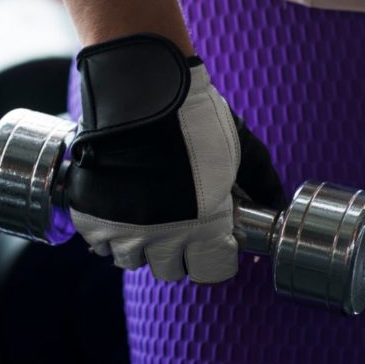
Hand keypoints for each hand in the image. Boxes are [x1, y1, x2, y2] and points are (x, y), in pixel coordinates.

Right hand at [66, 34, 284, 283]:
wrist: (140, 93)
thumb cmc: (196, 118)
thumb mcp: (242, 148)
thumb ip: (261, 182)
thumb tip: (275, 204)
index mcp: (205, 226)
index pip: (213, 271)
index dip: (217, 256)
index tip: (215, 240)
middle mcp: (162, 237)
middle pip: (170, 270)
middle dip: (179, 250)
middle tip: (180, 221)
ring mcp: (123, 230)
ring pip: (132, 260)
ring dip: (141, 243)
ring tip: (148, 212)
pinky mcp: (90, 216)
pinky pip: (99, 244)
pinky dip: (108, 232)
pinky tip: (120, 207)